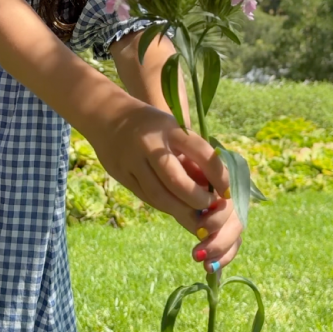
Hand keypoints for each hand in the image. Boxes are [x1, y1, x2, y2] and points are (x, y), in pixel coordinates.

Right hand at [87, 100, 240, 269]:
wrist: (105, 115)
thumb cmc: (150, 123)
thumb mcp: (172, 128)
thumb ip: (190, 154)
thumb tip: (212, 188)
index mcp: (169, 128)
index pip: (201, 153)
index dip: (218, 176)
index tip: (227, 191)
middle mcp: (150, 145)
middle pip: (177, 181)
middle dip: (197, 200)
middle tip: (209, 206)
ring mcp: (132, 161)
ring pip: (159, 195)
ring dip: (180, 210)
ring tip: (195, 216)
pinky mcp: (122, 175)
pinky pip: (147, 197)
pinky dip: (164, 206)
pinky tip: (175, 208)